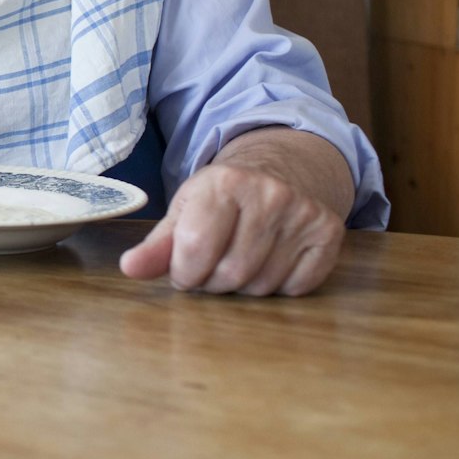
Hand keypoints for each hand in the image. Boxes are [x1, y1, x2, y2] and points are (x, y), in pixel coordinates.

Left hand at [119, 162, 345, 295]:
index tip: (183, 268)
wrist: (283, 171)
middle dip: (211, 282)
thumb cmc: (223, 197)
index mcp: (224, 183)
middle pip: (229, 273)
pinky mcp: (329, 233)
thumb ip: (157, 244)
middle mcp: (269, 194)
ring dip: (242, 286)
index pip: (194, 248)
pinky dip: (278, 286)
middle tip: (210, 267)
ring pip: (261, 285)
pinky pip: (297, 287)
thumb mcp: (185, 210)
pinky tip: (270, 261)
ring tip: (238, 261)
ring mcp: (303, 213)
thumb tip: (129, 269)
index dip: (183, 272)